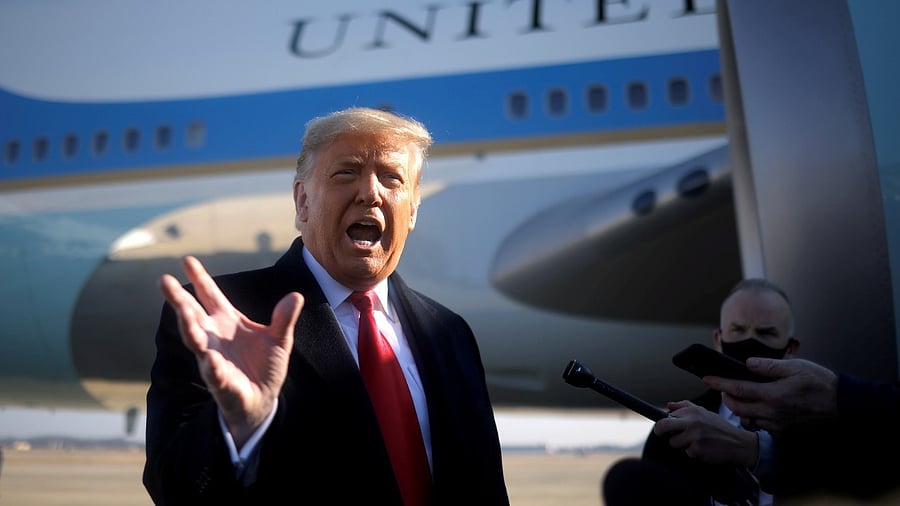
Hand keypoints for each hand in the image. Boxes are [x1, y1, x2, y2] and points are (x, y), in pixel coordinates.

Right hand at [159, 256, 303, 446]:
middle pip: (192, 314)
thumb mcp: (280, 339)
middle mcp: (214, 337)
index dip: (199, 278)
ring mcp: (213, 358)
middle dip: (179, 298)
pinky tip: (209, 358)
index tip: (186, 259)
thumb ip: (284, 318)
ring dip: (189, 326)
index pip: (209, 295)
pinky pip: (214, 372)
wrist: (263, 399)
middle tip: (163, 280)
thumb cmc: (265, 365)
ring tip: (183, 312)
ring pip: (196, 340)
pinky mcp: (221, 382)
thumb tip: (296, 296)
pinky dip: (212, 366)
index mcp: (227, 321)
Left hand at [654, 400, 758, 467]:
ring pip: (673, 442)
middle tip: (663, 434)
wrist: (740, 444)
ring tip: (695, 442)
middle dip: (660, 431)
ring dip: (681, 445)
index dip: (665, 422)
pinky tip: (704, 449)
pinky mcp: (697, 450)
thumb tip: (668, 405)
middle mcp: (692, 422)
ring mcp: (694, 436)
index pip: (667, 415)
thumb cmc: (720, 428)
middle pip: (662, 426)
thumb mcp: (704, 412)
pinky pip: (686, 453)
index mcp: (692, 411)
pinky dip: (693, 453)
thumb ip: (685, 406)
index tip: (664, 426)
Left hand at [702, 358, 838, 435]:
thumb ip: (768, 366)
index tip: (706, 378)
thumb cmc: (820, 383)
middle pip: (737, 407)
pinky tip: (758, 407)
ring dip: (739, 409)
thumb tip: (747, 364)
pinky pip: (761, 426)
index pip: (737, 389)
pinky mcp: (784, 432)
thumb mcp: (795, 367)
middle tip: (723, 387)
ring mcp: (778, 425)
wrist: (843, 406)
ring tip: (739, 396)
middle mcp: (771, 412)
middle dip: (725, 397)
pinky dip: (754, 417)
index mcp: (772, 395)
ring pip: (747, 419)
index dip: (719, 383)